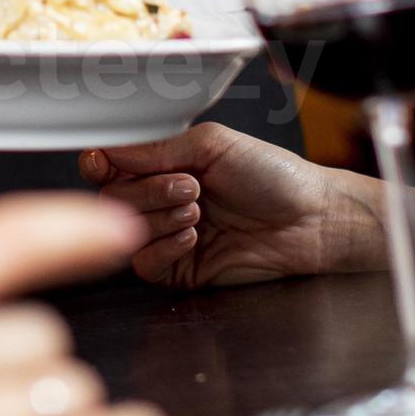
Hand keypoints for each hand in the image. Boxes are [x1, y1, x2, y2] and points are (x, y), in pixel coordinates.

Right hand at [79, 123, 366, 286]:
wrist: (312, 222)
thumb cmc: (276, 176)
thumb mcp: (213, 145)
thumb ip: (156, 148)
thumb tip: (106, 151)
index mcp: (166, 163)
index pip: (111, 165)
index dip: (101, 164)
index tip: (104, 163)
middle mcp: (162, 199)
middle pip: (113, 198)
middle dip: (147, 190)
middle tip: (189, 187)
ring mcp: (169, 235)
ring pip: (127, 230)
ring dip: (160, 217)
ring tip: (200, 211)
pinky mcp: (181, 270)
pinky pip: (145, 265)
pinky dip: (164, 248)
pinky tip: (193, 237)